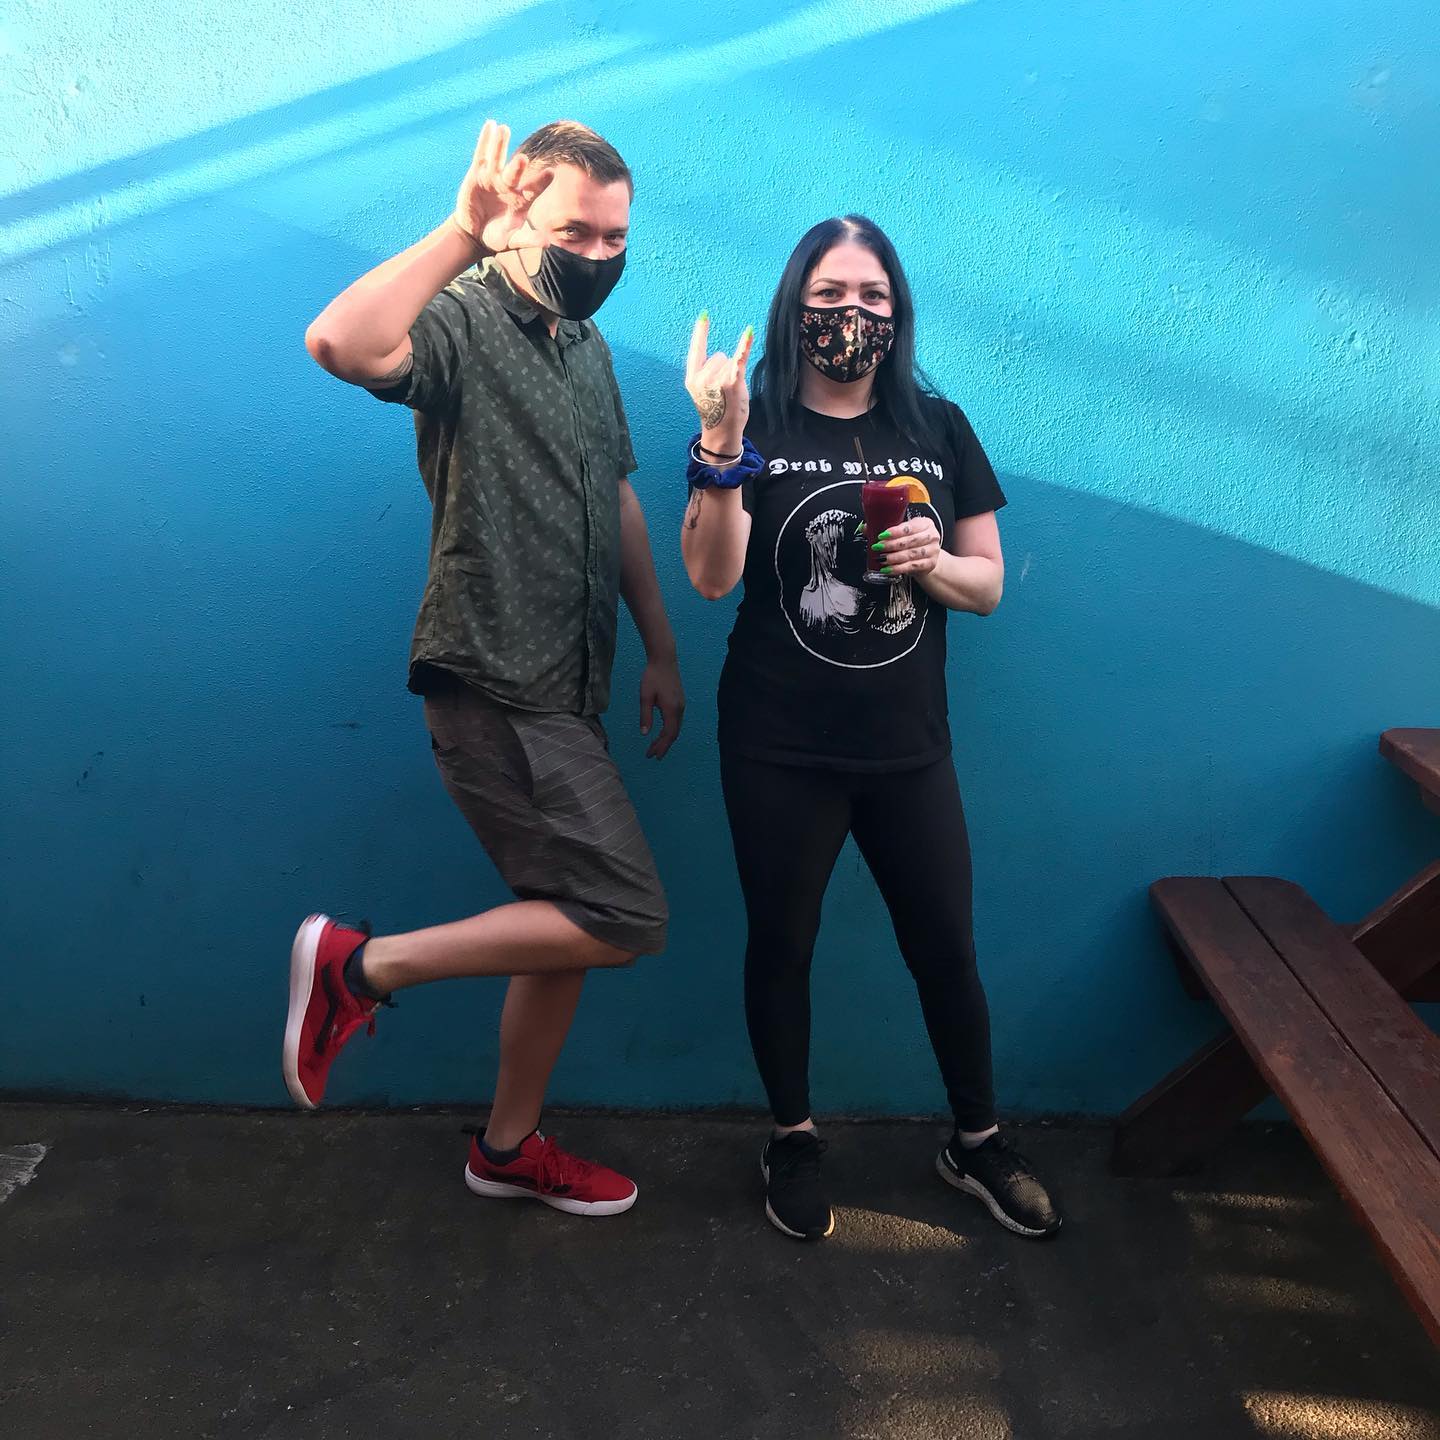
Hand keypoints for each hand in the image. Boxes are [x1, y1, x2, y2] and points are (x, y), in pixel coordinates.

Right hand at [452, 119, 553, 257]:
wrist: (474, 234)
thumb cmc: (497, 238)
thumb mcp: (513, 241)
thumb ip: (529, 240)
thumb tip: (547, 242)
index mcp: (521, 200)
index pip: (533, 189)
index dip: (541, 182)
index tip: (551, 173)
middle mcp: (509, 186)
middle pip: (514, 173)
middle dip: (516, 167)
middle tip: (522, 159)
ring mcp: (493, 178)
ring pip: (497, 159)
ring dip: (500, 145)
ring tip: (504, 129)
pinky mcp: (478, 173)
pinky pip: (482, 155)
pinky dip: (485, 141)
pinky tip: (490, 125)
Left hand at [640, 656, 684, 758]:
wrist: (664, 659)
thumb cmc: (652, 676)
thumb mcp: (645, 697)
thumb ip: (645, 716)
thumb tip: (645, 734)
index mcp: (671, 709)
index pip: (668, 734)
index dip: (661, 746)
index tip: (653, 755)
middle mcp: (680, 709)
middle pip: (674, 733)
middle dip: (663, 745)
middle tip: (652, 755)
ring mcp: (682, 705)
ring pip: (676, 728)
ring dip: (666, 739)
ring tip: (655, 746)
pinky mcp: (680, 701)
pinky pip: (677, 721)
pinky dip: (670, 730)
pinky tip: (662, 732)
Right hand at [685, 313, 754, 452]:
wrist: (722, 432)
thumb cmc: (716, 411)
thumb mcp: (704, 391)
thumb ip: (708, 374)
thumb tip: (725, 358)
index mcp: (692, 378)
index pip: (696, 350)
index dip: (700, 332)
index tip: (705, 315)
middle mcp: (702, 377)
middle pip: (718, 356)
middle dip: (724, 369)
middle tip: (723, 391)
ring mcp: (716, 380)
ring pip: (729, 361)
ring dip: (733, 374)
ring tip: (730, 393)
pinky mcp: (732, 382)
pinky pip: (739, 358)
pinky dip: (744, 345)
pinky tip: (749, 332)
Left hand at [873, 516, 942, 575]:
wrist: (928, 556)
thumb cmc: (913, 541)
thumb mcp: (903, 532)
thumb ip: (886, 529)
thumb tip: (865, 528)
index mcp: (925, 523)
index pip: (909, 527)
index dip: (894, 532)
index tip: (881, 535)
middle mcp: (931, 536)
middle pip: (909, 541)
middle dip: (891, 545)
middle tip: (878, 547)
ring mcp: (932, 550)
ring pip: (910, 554)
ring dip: (893, 558)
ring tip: (881, 559)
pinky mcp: (930, 564)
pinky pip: (912, 566)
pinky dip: (898, 568)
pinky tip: (888, 569)